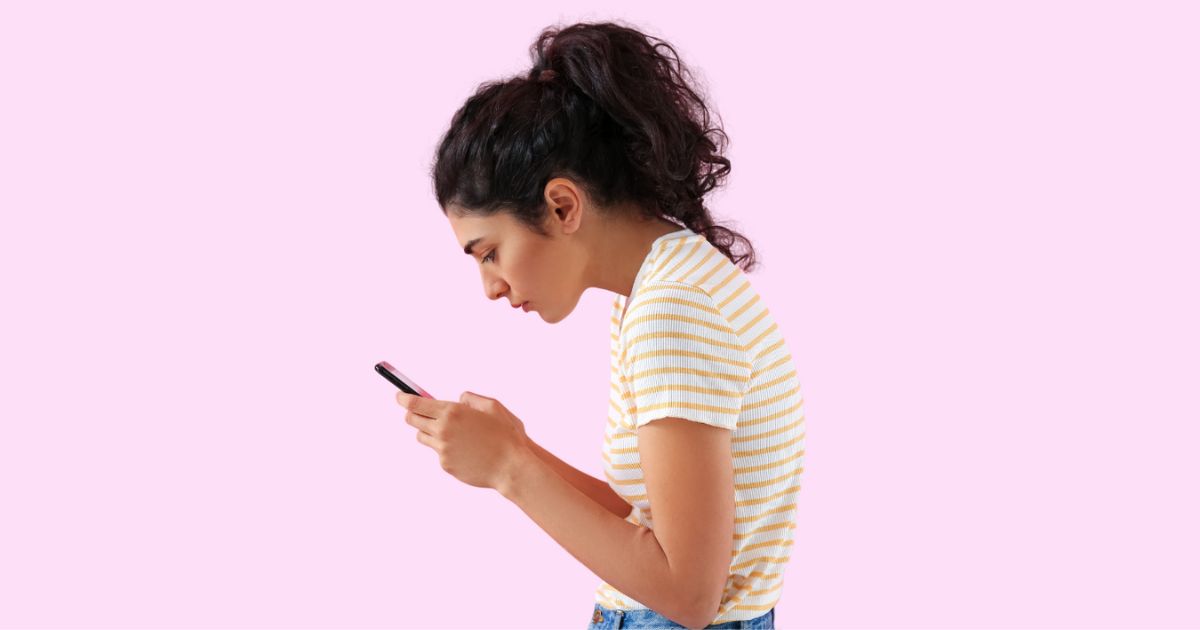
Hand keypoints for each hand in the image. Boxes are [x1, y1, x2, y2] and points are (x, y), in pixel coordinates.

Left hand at [396, 390, 530, 489]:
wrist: (511, 467)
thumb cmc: (506, 435)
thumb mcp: (493, 406)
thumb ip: (471, 399)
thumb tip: (457, 400)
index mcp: (453, 412)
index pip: (416, 403)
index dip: (404, 398)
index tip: (399, 396)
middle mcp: (443, 430)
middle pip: (412, 420)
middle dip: (412, 413)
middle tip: (417, 411)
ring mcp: (443, 449)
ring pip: (422, 437)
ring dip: (429, 431)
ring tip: (448, 431)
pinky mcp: (445, 464)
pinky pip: (438, 452)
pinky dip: (446, 448)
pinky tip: (465, 449)